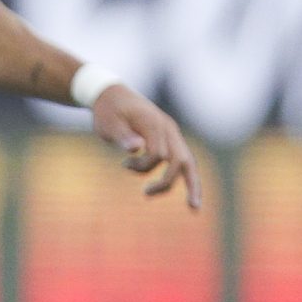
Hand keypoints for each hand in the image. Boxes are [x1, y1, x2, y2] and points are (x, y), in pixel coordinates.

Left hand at [90, 85, 201, 209]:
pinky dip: (185, 177)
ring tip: (193, 207)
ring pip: (188, 162)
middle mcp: (168, 129)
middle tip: (168, 202)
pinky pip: (182, 160)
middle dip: (179, 183)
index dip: (143, 166)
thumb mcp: (108, 123)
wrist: (112, 95)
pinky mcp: (169, 139)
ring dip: (191, 184)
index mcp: (154, 123)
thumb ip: (122, 136)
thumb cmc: (107, 111)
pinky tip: (190, 194)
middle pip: (183, 160)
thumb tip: (136, 147)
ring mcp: (171, 134)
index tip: (124, 164)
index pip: (158, 154)